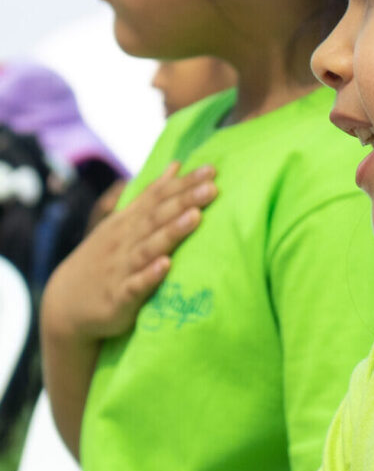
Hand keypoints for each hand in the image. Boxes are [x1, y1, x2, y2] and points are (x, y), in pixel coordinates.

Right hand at [43, 161, 217, 341]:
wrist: (64, 305)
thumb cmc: (106, 260)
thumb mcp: (124, 224)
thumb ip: (151, 197)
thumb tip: (176, 165)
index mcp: (129, 222)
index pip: (158, 198)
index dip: (183, 184)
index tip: (211, 170)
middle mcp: (125, 241)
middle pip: (157, 217)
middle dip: (184, 201)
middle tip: (212, 187)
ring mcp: (121, 268)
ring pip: (149, 247)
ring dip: (172, 232)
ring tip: (195, 217)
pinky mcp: (119, 298)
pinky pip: (136, 285)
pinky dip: (149, 275)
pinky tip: (165, 265)